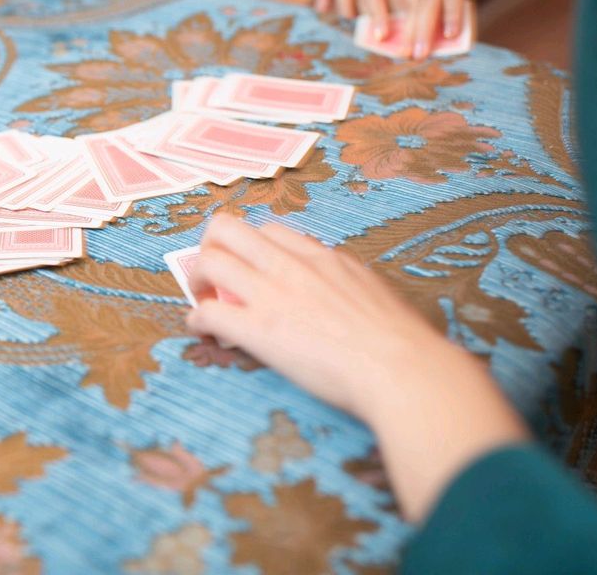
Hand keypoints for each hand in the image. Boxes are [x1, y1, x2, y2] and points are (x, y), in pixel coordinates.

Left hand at [186, 214, 529, 520]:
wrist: (400, 368)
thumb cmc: (397, 337)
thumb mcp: (369, 287)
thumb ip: (340, 278)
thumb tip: (327, 285)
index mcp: (319, 256)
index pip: (268, 229)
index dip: (251, 247)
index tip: (249, 267)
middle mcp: (290, 266)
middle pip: (227, 229)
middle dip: (210, 246)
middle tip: (212, 273)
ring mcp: (272, 295)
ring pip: (209, 262)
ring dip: (196, 280)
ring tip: (202, 298)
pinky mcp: (259, 331)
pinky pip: (208, 313)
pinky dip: (197, 319)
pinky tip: (202, 331)